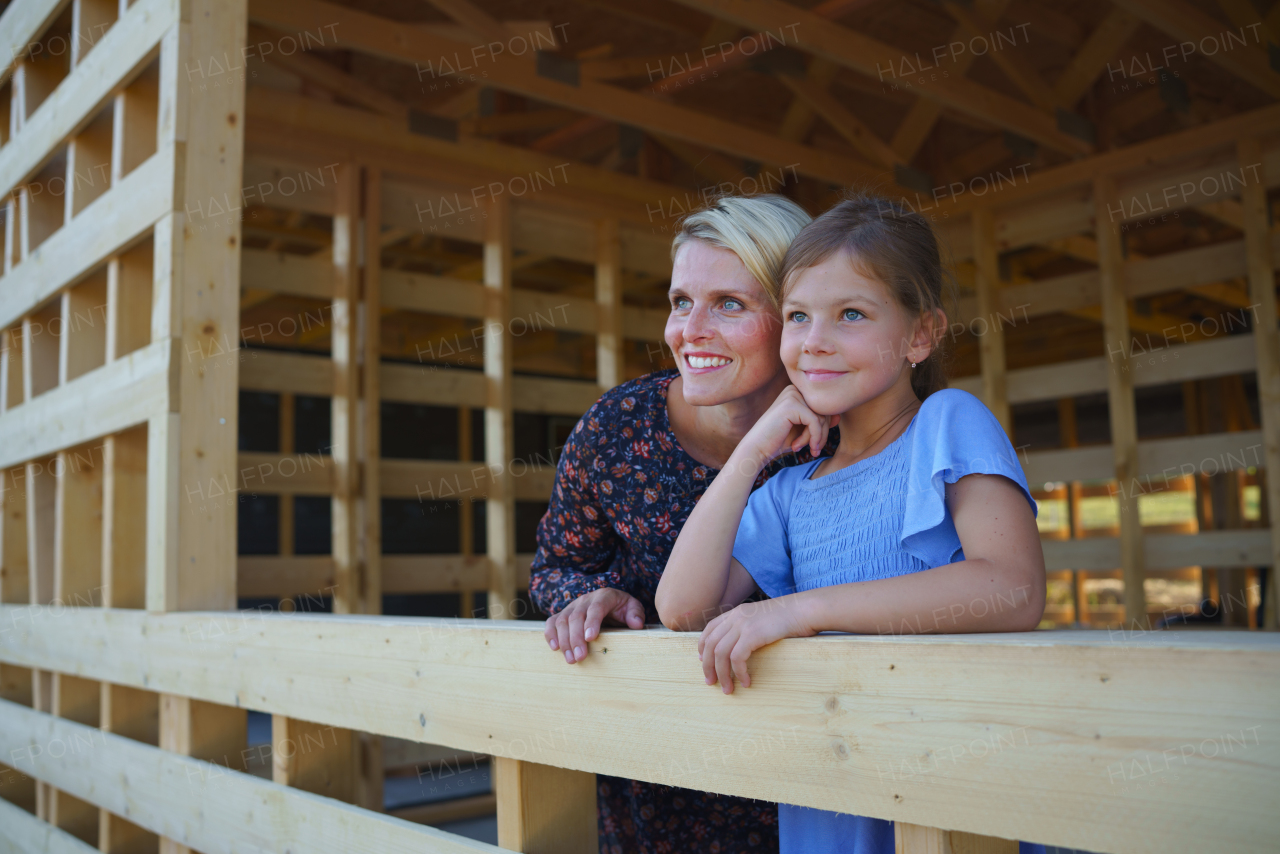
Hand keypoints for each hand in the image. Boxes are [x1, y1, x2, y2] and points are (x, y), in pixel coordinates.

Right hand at [545, 588, 644, 663]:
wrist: (610, 603)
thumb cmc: (622, 608)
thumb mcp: (632, 608)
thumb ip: (636, 614)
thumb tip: (635, 623)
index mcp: (604, 596)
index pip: (596, 608)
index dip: (592, 622)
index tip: (590, 638)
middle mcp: (585, 600)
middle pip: (576, 616)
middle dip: (576, 638)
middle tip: (580, 657)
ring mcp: (572, 607)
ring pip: (562, 620)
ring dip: (564, 641)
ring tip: (571, 659)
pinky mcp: (563, 614)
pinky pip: (552, 622)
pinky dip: (551, 634)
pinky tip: (555, 648)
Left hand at [698, 595, 813, 692]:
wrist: (804, 610)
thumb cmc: (788, 618)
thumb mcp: (761, 618)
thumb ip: (748, 627)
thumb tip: (742, 646)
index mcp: (736, 612)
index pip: (710, 629)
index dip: (703, 647)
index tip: (703, 661)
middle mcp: (736, 617)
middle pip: (711, 644)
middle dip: (708, 666)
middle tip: (710, 682)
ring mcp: (743, 624)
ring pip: (721, 653)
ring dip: (722, 674)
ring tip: (728, 689)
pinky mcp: (753, 634)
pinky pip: (737, 658)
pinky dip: (739, 673)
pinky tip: (747, 682)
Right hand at [734, 386, 836, 470]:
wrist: (756, 449)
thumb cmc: (778, 440)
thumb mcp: (803, 430)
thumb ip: (819, 422)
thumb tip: (839, 416)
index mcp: (797, 392)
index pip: (824, 407)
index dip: (824, 428)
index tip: (815, 444)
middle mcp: (794, 389)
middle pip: (825, 411)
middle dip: (821, 434)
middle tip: (811, 449)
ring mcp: (792, 395)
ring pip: (821, 418)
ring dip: (815, 437)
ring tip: (802, 448)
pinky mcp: (791, 405)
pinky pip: (815, 422)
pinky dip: (812, 438)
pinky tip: (798, 447)